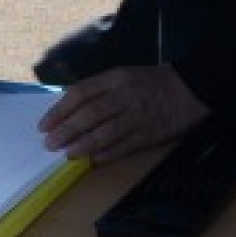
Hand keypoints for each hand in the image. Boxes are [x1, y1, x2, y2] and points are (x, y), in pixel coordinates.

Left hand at [39, 64, 208, 163]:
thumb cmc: (152, 82)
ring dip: (83, 145)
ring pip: (105, 132)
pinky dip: (108, 154)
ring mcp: (138, 115)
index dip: (59, 111)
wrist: (191, 86)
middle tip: (50, 144)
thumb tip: (68, 112)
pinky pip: (125, 146)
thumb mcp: (124, 76)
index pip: (80, 93)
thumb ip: (98, 91)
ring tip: (68, 154)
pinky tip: (94, 160)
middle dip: (66, 130)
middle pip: (90, 114)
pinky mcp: (150, 133)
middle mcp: (125, 95)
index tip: (44, 125)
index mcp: (116, 78)